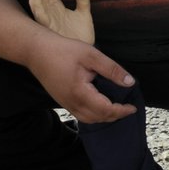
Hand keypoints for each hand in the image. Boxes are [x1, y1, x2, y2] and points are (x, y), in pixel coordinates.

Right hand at [26, 0, 135, 123]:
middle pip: (98, 118)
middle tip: (127, 108)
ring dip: (105, 117)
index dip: (122, 111)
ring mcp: (65, 103)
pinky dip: (94, 115)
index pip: (106, 110)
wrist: (35, 50)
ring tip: (117, 108)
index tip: (133, 107)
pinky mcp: (61, 101)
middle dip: (115, 116)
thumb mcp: (91, 55)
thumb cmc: (62, 50)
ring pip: (89, 119)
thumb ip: (112, 70)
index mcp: (80, 93)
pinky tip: (101, 106)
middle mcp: (71, 102)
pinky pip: (81, 115)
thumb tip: (130, 82)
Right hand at [28, 0, 95, 44]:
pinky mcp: (47, 26)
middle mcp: (49, 12)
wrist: (83, 54)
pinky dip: (37, 2)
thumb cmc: (80, 36)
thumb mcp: (84, 15)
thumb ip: (83, 0)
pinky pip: (39, 13)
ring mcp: (47, 19)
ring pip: (37, 1)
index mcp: (57, 8)